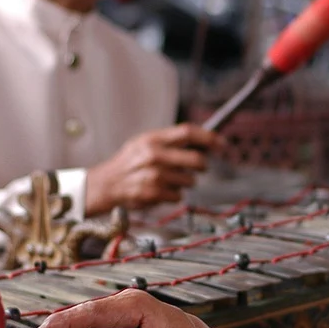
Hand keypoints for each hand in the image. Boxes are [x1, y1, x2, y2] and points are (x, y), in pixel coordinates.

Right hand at [84, 123, 222, 215]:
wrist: (106, 184)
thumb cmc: (129, 163)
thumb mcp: (144, 143)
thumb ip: (170, 141)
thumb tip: (203, 140)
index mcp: (153, 139)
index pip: (188, 132)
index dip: (209, 138)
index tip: (222, 144)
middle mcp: (154, 155)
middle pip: (196, 160)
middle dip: (202, 166)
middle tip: (199, 168)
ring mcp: (154, 176)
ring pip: (190, 181)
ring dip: (185, 182)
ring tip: (168, 179)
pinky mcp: (154, 193)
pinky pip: (178, 195)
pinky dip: (173, 194)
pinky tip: (160, 190)